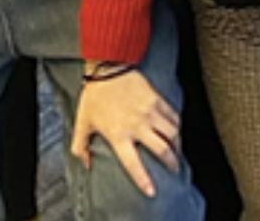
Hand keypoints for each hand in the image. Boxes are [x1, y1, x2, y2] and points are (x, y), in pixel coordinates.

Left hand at [71, 70, 181, 197]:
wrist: (108, 68)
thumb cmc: (95, 95)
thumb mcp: (82, 123)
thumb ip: (80, 146)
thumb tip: (86, 163)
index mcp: (119, 134)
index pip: (133, 164)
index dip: (144, 179)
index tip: (152, 190)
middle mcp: (138, 126)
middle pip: (162, 150)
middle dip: (172, 162)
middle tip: (175, 169)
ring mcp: (150, 112)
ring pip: (173, 133)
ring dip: (178, 145)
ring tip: (178, 151)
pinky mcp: (158, 100)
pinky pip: (174, 116)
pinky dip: (178, 126)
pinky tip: (177, 130)